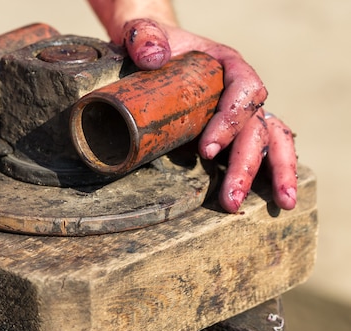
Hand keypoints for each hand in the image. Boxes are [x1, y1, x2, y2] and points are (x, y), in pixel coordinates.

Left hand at [119, 18, 297, 212]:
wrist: (155, 55)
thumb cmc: (152, 45)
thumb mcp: (143, 33)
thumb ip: (144, 39)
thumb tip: (154, 58)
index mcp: (227, 66)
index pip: (244, 91)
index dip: (231, 121)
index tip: (206, 150)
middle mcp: (241, 92)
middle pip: (257, 126)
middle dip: (246, 164)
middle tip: (230, 199)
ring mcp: (240, 115)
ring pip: (271, 140)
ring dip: (276, 173)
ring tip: (281, 204)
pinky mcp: (233, 133)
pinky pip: (262, 150)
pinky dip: (271, 173)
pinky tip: (275, 198)